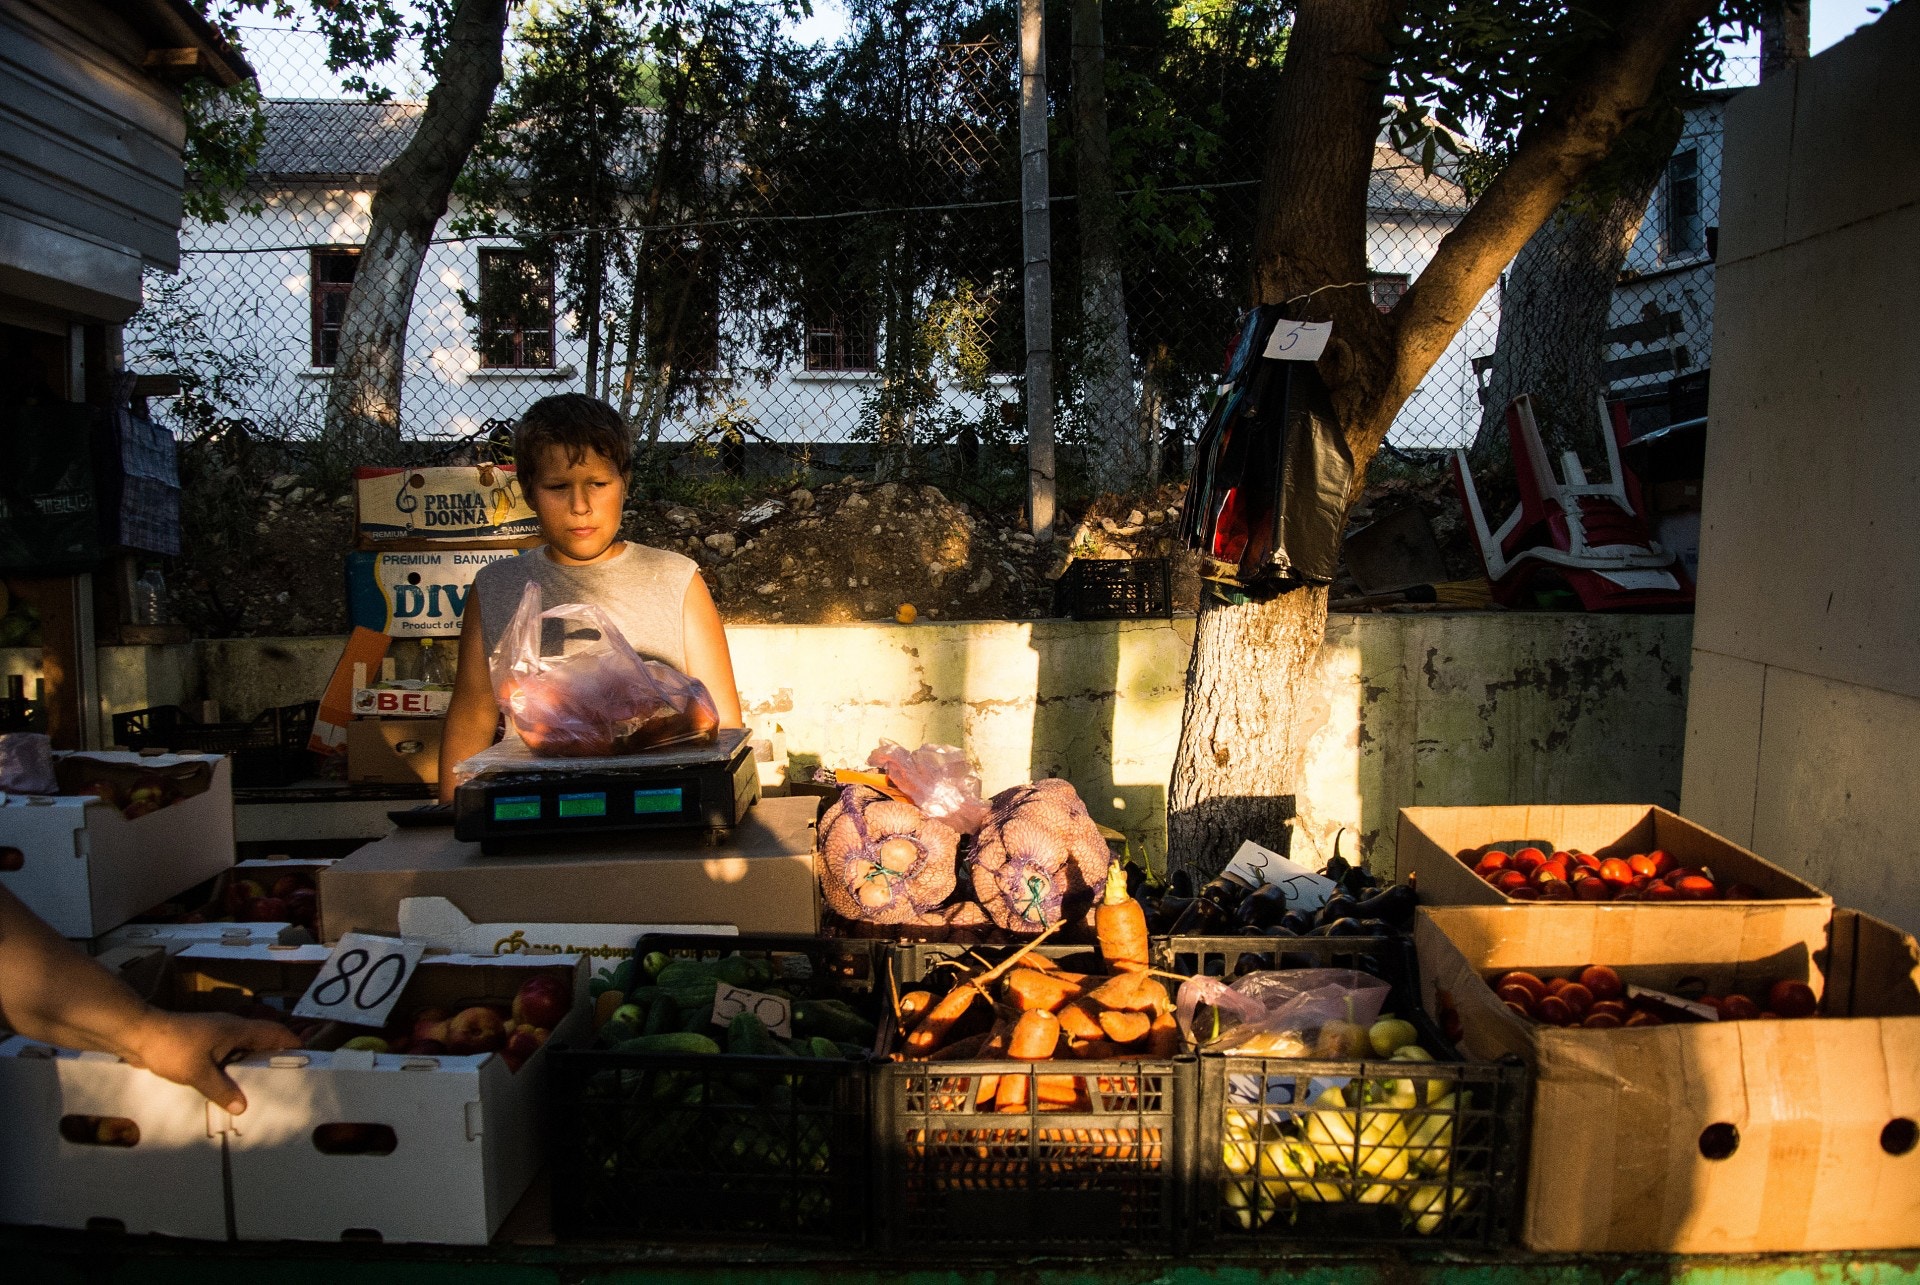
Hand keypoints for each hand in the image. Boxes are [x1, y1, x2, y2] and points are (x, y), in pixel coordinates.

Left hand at [123, 1010, 301, 1113]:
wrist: (138, 1033)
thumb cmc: (172, 1047)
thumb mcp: (198, 1072)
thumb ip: (221, 1089)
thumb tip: (242, 1107)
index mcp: (236, 1029)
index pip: (273, 1032)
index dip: (290, 1042)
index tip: (304, 1057)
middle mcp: (229, 1027)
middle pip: (260, 1038)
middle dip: (273, 1055)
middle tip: (282, 1077)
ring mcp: (214, 1033)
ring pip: (241, 1045)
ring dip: (250, 1061)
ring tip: (256, 1084)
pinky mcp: (200, 1040)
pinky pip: (224, 1052)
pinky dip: (232, 1064)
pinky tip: (225, 1082)